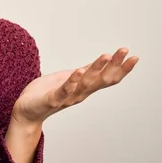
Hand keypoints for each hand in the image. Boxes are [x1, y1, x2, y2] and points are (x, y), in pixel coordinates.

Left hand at [12, 47, 138, 126]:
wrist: (27, 110)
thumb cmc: (47, 93)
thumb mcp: (70, 78)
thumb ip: (85, 73)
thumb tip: (102, 62)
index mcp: (84, 88)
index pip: (107, 78)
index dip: (120, 68)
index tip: (133, 57)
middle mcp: (80, 94)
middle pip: (101, 80)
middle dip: (114, 66)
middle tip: (126, 52)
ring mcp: (67, 97)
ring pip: (85, 83)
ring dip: (95, 69)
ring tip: (105, 56)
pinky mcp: (52, 99)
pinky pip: (63, 91)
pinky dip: (71, 82)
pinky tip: (78, 72)